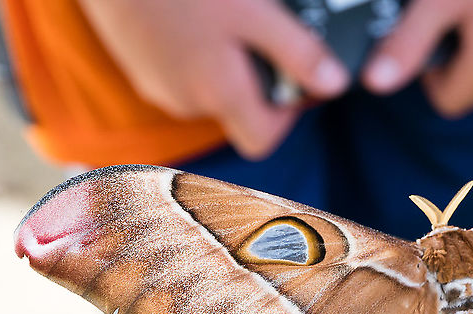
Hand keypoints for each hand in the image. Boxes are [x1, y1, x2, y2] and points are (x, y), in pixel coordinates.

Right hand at [77, 0, 349, 158]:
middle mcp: (185, 102)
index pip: (261, 141)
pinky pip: (177, 70)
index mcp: (218, 95)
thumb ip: (297, 53)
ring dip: (223, 62)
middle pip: (235, 112)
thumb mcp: (254, 13)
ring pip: (205, 88)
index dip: (284, 117)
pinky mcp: (136, 63)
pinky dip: (193, 50)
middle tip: (264, 32)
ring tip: (228, 17)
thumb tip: (336, 85)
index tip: (293, 79)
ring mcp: (156, 85)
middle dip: (255, 80)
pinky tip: (193, 13)